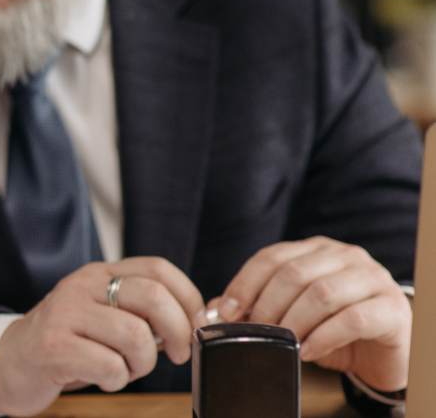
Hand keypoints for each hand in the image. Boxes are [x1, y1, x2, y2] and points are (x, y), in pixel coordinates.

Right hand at [0, 258, 204, 415]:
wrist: (10, 362)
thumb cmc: (69, 344)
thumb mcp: (105, 317)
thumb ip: (145, 313)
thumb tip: (202, 318)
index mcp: (100, 274)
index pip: (158, 268)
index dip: (189, 298)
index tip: (195, 327)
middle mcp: (82, 286)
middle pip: (152, 296)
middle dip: (178, 333)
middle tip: (176, 355)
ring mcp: (65, 314)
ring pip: (135, 335)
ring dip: (143, 364)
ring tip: (127, 369)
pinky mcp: (53, 346)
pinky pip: (110, 365)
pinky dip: (117, 380)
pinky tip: (103, 378)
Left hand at [206, 236, 410, 391]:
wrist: (383, 352)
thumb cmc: (333, 329)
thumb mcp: (292, 314)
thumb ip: (255, 306)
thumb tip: (211, 310)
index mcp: (316, 249)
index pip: (272, 257)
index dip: (244, 283)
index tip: (226, 311)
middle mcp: (345, 256)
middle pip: (293, 274)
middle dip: (266, 306)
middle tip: (256, 331)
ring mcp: (373, 278)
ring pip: (322, 294)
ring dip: (293, 322)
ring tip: (282, 344)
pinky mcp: (392, 307)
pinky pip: (352, 319)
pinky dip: (323, 337)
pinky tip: (307, 352)